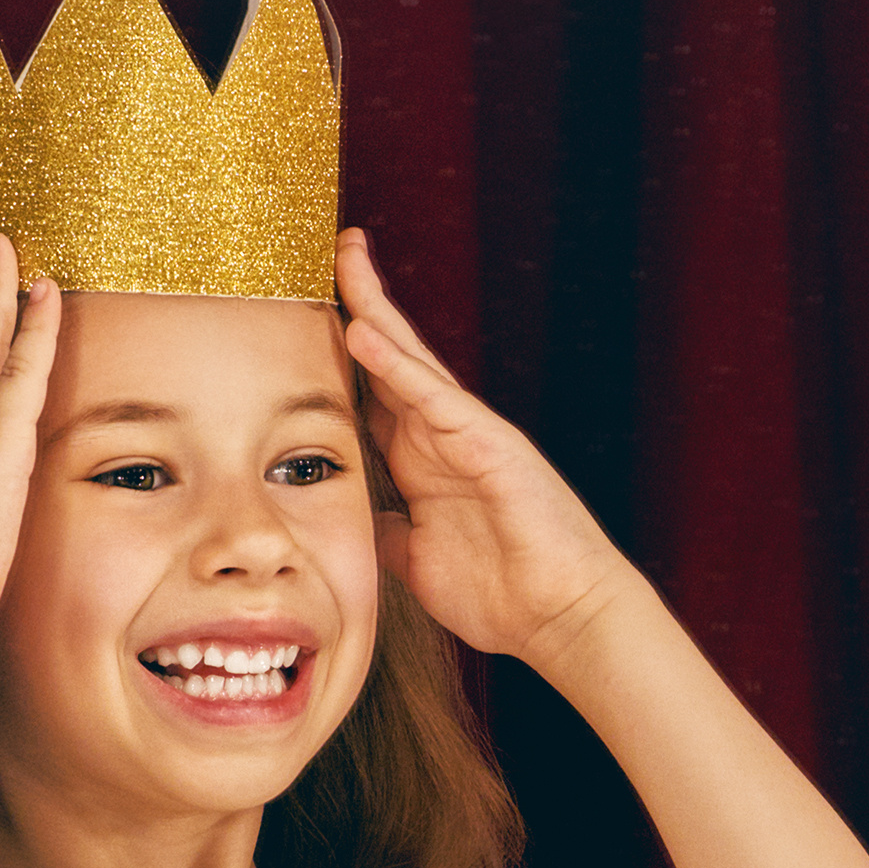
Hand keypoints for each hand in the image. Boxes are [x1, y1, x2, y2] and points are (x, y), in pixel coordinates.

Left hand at [337, 229, 636, 664]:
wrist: (560, 619)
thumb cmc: (502, 594)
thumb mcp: (417, 561)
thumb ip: (388, 532)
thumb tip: (358, 520)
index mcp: (425, 460)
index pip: (375, 390)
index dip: (342, 352)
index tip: (308, 314)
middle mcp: (444, 437)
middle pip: (391, 357)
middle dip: (362, 302)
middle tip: (334, 248)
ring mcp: (469, 436)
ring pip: (411, 360)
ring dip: (376, 310)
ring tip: (346, 260)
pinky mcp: (491, 447)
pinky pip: (435, 398)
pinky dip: (397, 366)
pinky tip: (364, 333)